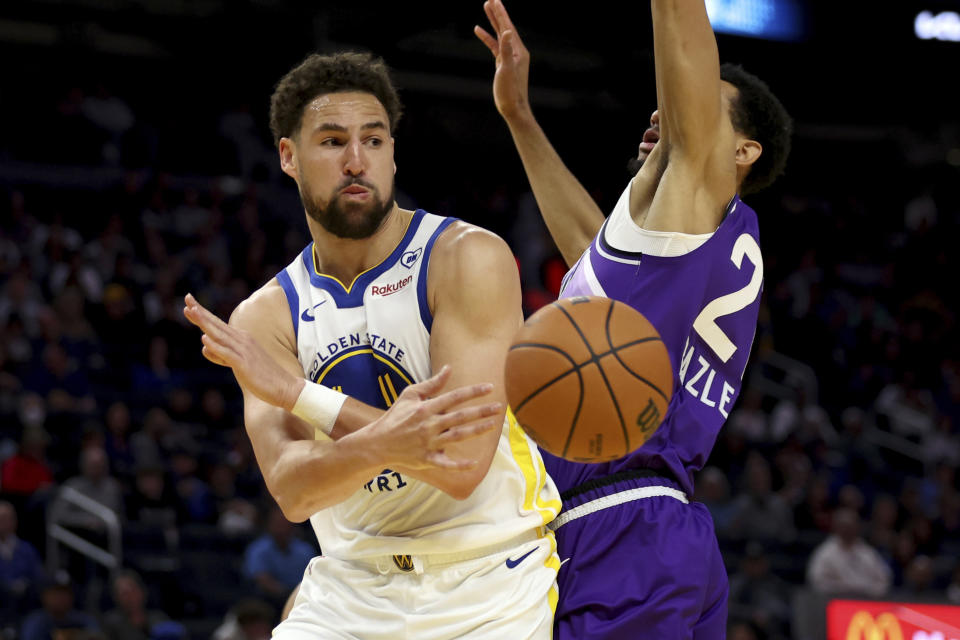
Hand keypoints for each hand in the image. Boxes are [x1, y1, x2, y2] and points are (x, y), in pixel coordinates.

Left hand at [183, 293, 303, 410]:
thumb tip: (205, 346)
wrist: (284, 387)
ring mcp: (244, 351)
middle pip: (217, 324)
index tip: (190, 303)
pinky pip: (227, 353)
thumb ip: (222, 354)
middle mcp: (242, 340)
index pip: (218, 324)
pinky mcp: (244, 364)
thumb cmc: (263, 376)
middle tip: (187, 298)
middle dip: (201, 312)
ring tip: (192, 311)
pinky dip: (216, 346)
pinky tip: (205, 339)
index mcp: (241, 339)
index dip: (203, 313)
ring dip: (205, 322)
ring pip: (220, 335)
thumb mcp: (239, 362)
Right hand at [363, 365, 501, 471]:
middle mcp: (429, 425)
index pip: (454, 397)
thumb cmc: (395, 416)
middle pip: (460, 417)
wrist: (378, 443)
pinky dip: (460, 465)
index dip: (473, 392)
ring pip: (457, 436)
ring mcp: (428, 443)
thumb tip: (449, 368)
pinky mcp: (426, 459)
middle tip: (499, 407)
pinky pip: (446, 463)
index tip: (490, 387)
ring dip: (476, 431)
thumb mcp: (410, 395)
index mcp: (426, 408)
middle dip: (481, 411)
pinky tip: (474, 462)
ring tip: (493, 425)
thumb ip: (431, 384)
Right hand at [475, 0, 531, 122]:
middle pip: (505, 27)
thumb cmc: (510, 91)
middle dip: (497, 13)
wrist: (512, 107)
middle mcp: (515, 51)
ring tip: (486, 7)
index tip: (495, 0)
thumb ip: (506, 50)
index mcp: (518, 50)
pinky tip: (478, 30)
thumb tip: (506, 31)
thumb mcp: (507, 69)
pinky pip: (494, 46)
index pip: (508, 27)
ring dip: (492, 21)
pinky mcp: (502, 63)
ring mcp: (509, 56)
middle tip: (490, 0)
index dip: (501, 13)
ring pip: (499, 34)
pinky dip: (487, 38)